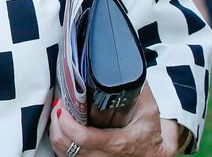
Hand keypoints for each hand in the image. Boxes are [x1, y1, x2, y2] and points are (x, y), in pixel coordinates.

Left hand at [49, 88, 178, 156]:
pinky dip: (60, 141)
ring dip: (56, 131)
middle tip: (59, 106)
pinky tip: (62, 129)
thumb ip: (138, 90)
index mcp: (119, 143)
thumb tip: (125, 65)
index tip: (63, 106)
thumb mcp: (149, 111)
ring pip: (62, 151)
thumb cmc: (150, 132)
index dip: (68, 123)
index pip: (85, 138)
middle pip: (67, 145)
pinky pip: (64, 156)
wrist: (155, 156)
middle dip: (57, 123)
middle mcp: (104, 156)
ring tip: (59, 114)